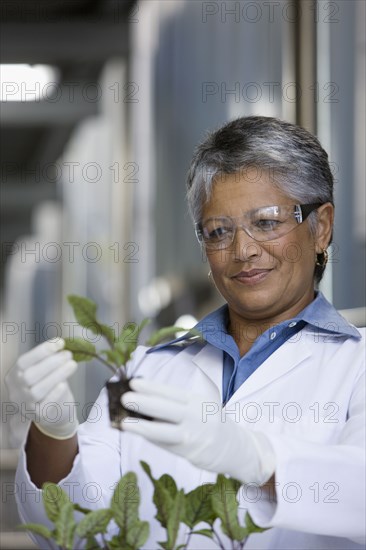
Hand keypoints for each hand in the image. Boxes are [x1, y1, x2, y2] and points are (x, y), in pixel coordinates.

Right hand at [5, 338, 78, 439]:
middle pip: (29, 376)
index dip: (41, 351)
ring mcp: (25, 405)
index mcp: (14, 375)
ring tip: (72, 364)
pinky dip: (54, 393)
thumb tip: (60, 345)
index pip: (23, 361)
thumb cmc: (48, 384)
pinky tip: (63, 384)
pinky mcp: (38, 415)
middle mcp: (16, 390)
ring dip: (56, 375)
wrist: (53, 411)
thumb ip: (48, 360)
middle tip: (68, 354)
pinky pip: (45, 405)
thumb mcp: (44, 370)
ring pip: (37, 391)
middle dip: (51, 363)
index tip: (60, 343)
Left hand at [121, 378, 274, 485]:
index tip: (133, 382)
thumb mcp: (199, 406)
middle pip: (165, 409)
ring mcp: (192, 436)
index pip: (170, 392)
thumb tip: (145, 400)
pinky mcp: (189, 453)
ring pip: (163, 431)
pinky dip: (150, 438)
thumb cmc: (210, 421)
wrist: (235, 447)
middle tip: (124, 398)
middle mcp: (194, 416)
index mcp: (196, 400)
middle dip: (143, 403)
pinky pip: (165, 444)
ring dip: (142, 426)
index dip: (151, 387)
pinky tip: (138, 433)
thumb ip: (177, 404)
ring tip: (124, 422)